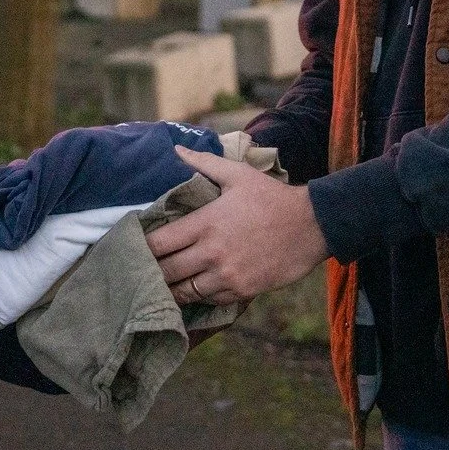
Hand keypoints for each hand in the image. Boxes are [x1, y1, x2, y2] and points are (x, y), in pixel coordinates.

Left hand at [147, 147, 329, 307]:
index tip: (136, 248)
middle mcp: (211, 252)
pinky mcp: (242, 290)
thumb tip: (177, 149)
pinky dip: (199, 296)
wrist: (312, 225)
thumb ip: (204, 163)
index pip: (159, 243)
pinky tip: (195, 288)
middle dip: (152, 272)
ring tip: (164, 285)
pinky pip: (209, 300)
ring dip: (173, 288)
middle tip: (143, 271)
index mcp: (205, 223)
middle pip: (166, 271)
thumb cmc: (271, 197)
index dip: (142, 248)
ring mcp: (227, 275)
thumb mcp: (238, 174)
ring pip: (185, 291)